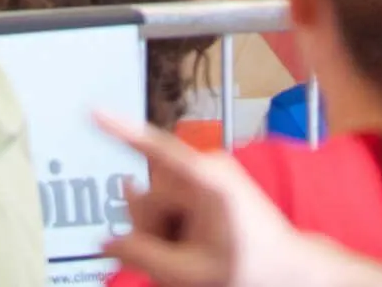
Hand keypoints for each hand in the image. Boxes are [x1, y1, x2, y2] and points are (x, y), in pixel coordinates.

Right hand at [99, 115, 348, 286]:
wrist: (288, 271)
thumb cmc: (251, 270)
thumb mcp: (194, 274)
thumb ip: (146, 257)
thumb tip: (106, 243)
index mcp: (208, 182)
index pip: (156, 150)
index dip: (121, 130)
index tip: (92, 111)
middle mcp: (206, 169)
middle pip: (149, 195)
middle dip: (151, 232)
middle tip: (175, 266)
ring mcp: (206, 175)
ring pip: (157, 204)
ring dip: (162, 236)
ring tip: (190, 262)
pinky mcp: (205, 186)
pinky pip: (170, 206)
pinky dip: (172, 232)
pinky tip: (189, 252)